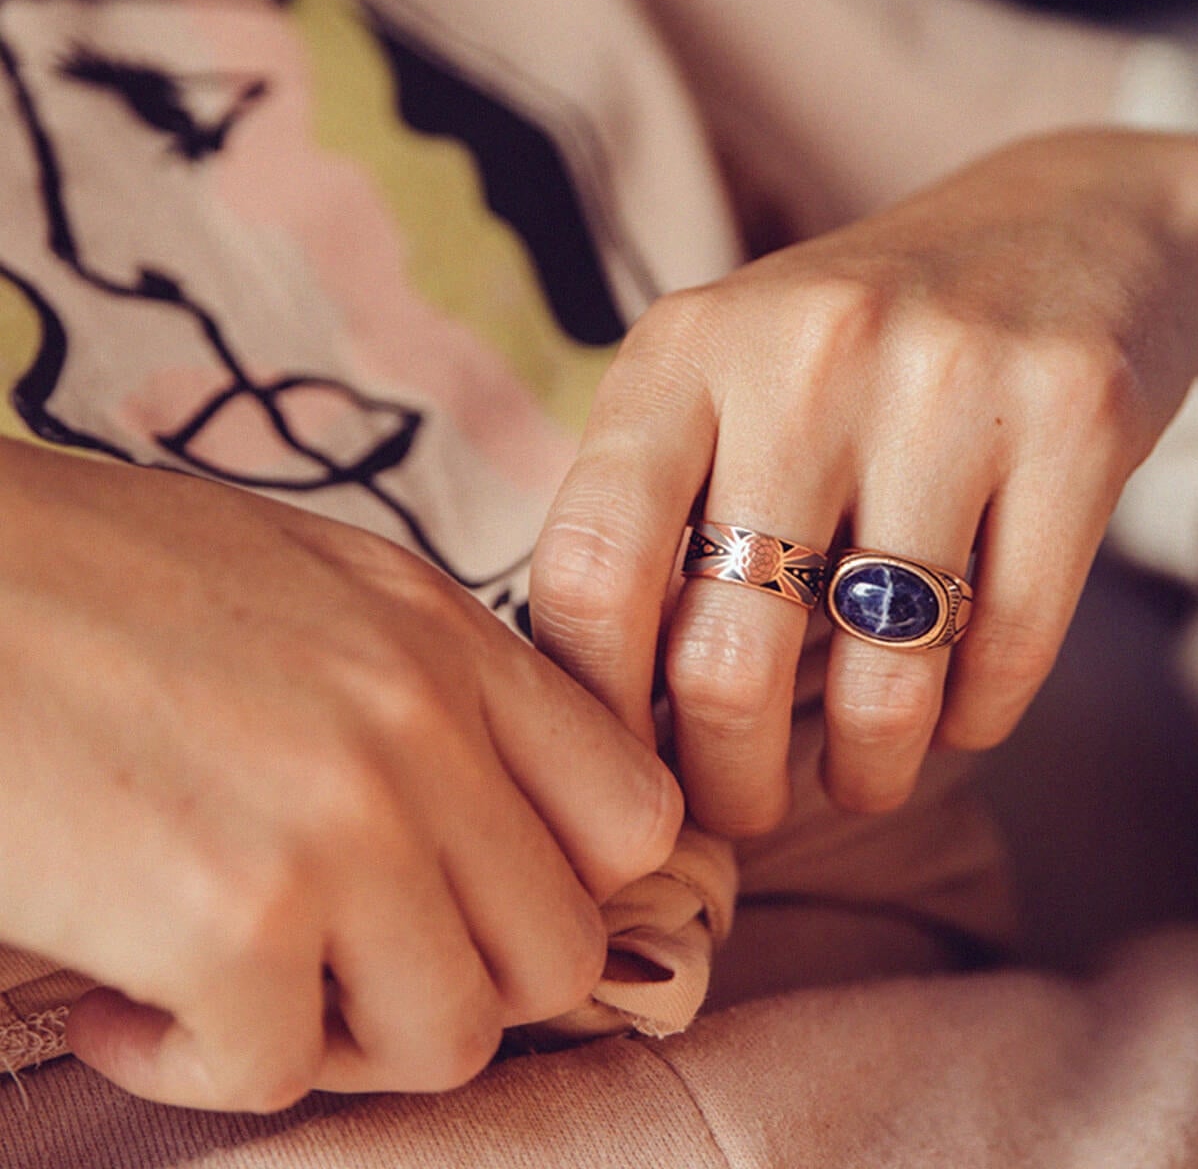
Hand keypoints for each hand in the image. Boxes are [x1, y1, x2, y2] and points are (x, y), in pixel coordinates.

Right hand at [0, 437, 681, 1110]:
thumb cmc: (107, 580)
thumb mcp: (316, 588)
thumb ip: (430, 691)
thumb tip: (492, 814)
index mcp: (451, 645)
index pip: (636, 817)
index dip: (576, 886)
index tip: (480, 900)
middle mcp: (423, 728)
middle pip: (558, 953)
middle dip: (462, 984)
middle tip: (352, 964)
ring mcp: (342, 822)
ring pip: (449, 1036)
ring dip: (346, 1040)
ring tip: (246, 982)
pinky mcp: (231, 917)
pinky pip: (276, 1070)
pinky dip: (202, 1060)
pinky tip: (132, 994)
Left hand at [532, 131, 1197, 831]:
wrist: (1057, 228)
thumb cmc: (851, 349)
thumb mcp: (722, 383)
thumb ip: (652, 515)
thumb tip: (604, 714)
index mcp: (683, 351)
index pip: (588, 569)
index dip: (597, 707)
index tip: (625, 765)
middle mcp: (804, 353)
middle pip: (725, 656)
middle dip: (727, 780)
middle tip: (740, 808)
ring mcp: (947, 383)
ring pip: (880, 676)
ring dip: (863, 770)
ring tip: (857, 778)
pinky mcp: (1076, 420)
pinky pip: (1009, 650)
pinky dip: (971, 719)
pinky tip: (951, 714)